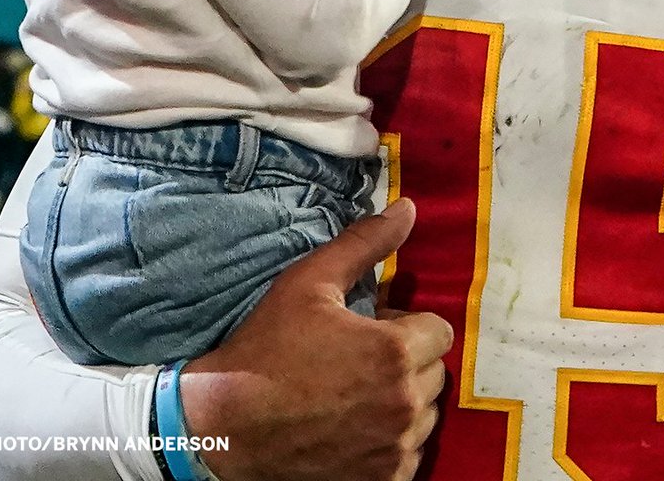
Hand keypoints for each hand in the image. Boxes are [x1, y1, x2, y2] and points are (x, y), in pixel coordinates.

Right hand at [180, 198, 452, 480]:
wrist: (225, 427)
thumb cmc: (266, 349)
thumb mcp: (310, 282)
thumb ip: (365, 243)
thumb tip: (408, 207)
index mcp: (394, 351)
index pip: (438, 331)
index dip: (406, 325)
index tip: (373, 328)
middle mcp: (404, 405)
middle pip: (433, 373)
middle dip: (406, 362)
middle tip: (359, 358)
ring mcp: (394, 450)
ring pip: (424, 416)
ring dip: (401, 402)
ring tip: (354, 393)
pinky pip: (408, 456)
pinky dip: (390, 442)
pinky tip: (351, 427)